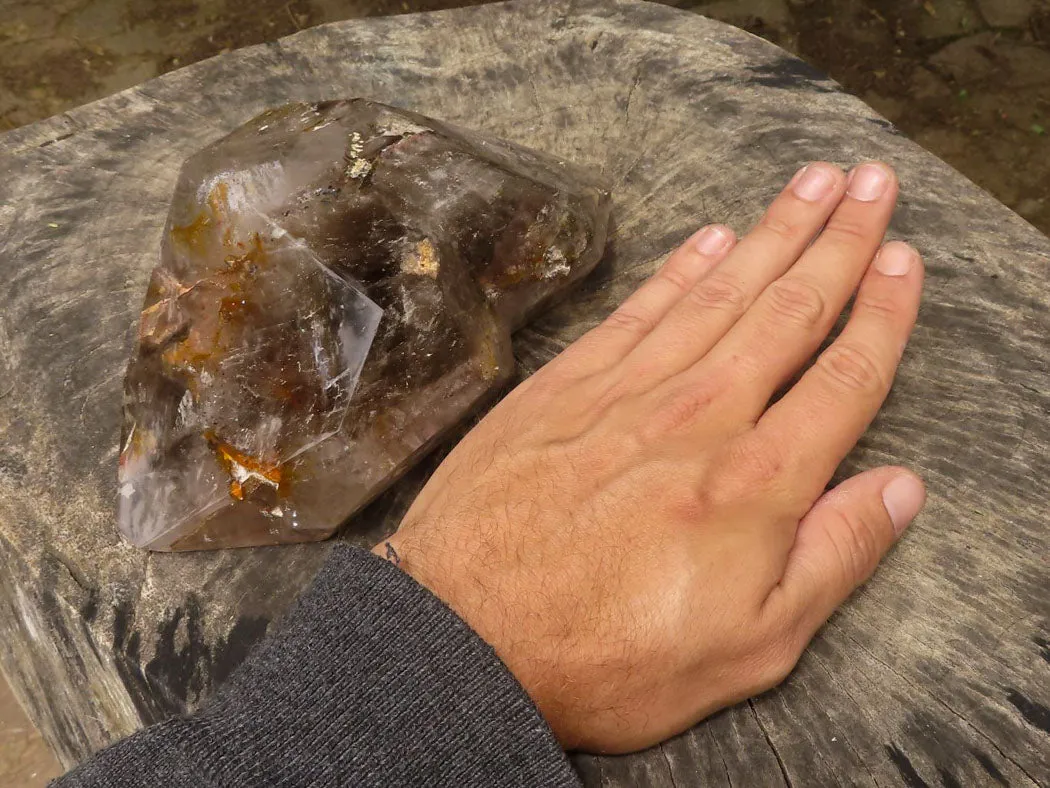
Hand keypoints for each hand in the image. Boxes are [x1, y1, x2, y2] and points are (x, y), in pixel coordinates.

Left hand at [374, 162, 925, 753]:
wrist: (464, 637)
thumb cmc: (606, 656)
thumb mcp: (749, 647)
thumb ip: (832, 560)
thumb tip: (897, 488)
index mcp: (754, 482)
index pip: (843, 377)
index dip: (883, 313)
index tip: (903, 260)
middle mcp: (698, 416)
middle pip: (787, 309)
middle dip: (838, 238)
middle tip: (873, 182)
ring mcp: (626, 392)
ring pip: (719, 292)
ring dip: (772, 231)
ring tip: (813, 181)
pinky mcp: (563, 386)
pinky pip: (638, 310)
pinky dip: (679, 268)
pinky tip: (709, 238)